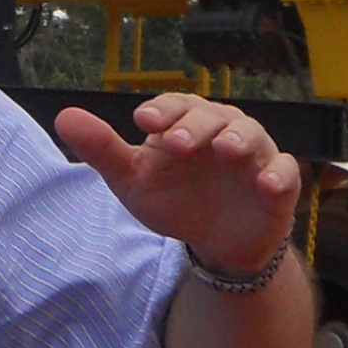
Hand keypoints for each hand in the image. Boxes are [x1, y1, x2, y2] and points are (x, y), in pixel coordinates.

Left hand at [54, 91, 301, 277]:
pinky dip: (277, 175)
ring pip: (250, 135)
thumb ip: (102, 149)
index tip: (143, 120)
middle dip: (195, 126)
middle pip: (212, 117)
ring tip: (224, 149)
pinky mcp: (278, 182)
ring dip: (238, 139)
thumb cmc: (176, 199)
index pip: (175, 106)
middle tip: (176, 143)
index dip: (162, 111)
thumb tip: (63, 117)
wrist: (216, 241)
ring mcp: (252, 155)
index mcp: (186, 124)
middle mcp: (222, 131)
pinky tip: (265, 184)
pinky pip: (284, 172)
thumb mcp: (133, 179)